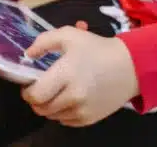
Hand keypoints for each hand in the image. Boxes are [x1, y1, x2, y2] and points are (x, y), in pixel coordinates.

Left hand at [22, 27, 138, 126]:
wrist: (129, 66)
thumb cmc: (97, 49)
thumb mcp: (70, 35)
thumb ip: (44, 42)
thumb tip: (28, 54)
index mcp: (66, 74)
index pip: (36, 95)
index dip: (27, 91)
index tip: (30, 84)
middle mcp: (73, 96)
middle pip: (41, 109)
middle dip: (36, 100)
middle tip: (41, 88)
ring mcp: (82, 110)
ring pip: (52, 116)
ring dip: (49, 106)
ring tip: (57, 92)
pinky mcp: (89, 119)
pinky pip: (65, 121)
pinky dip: (63, 112)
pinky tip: (70, 98)